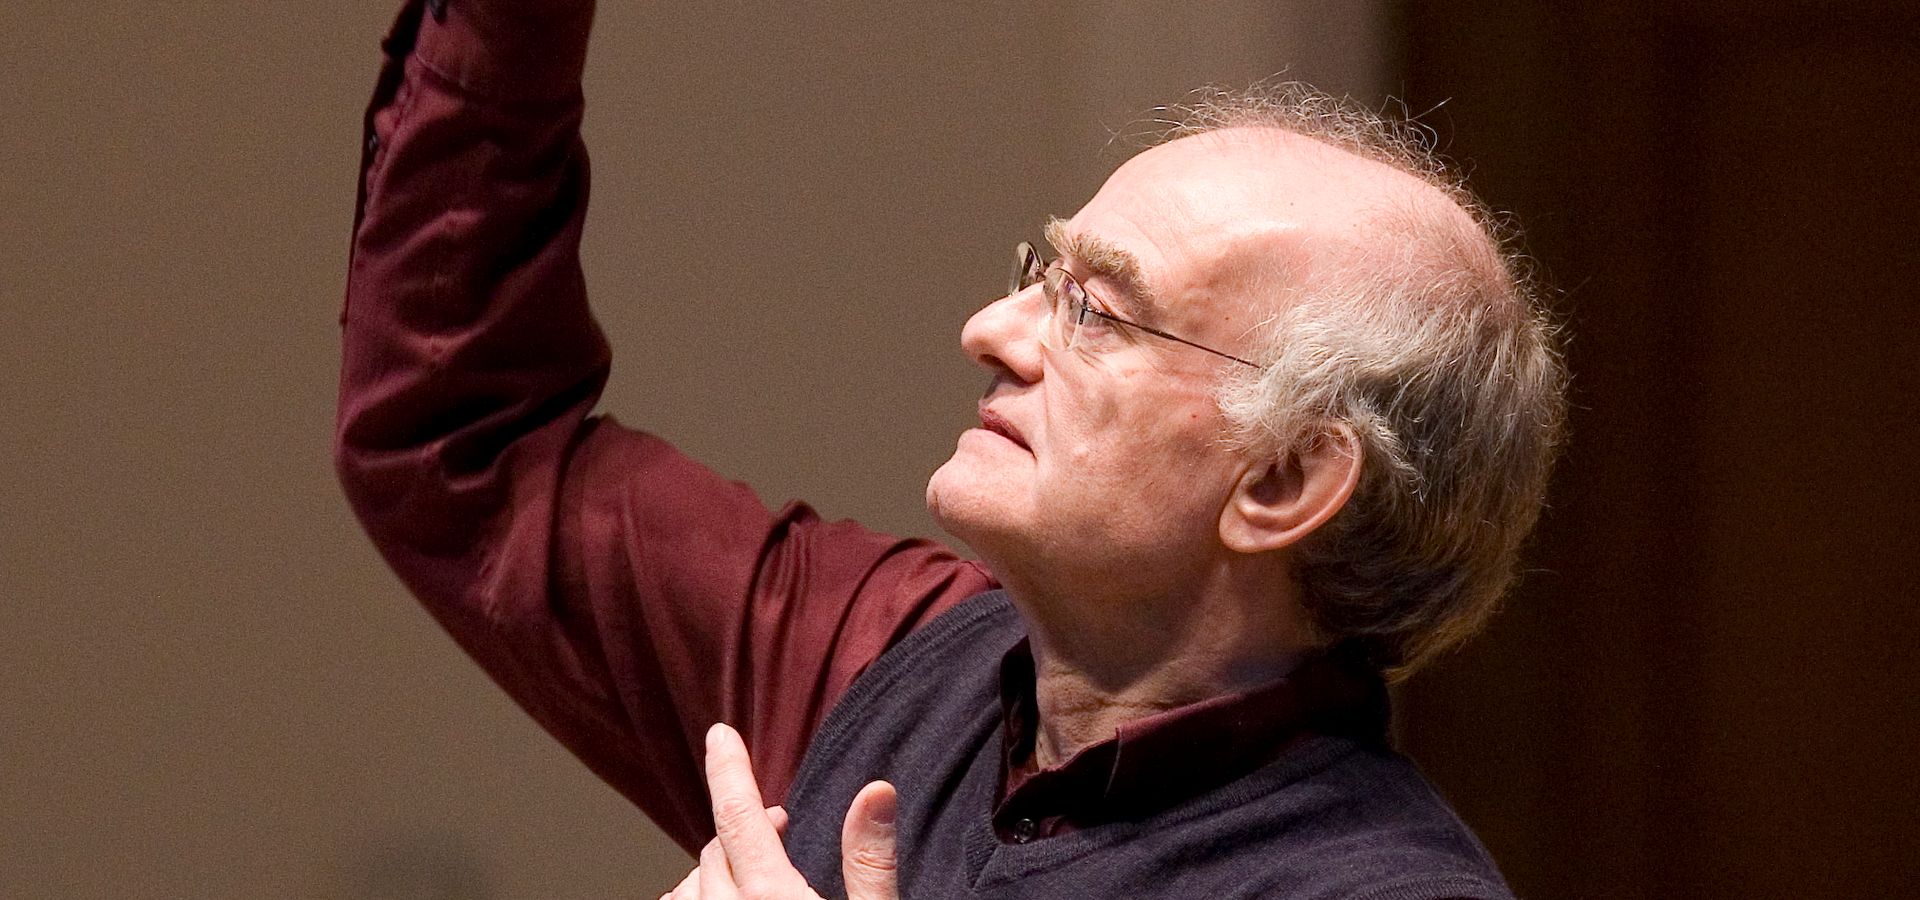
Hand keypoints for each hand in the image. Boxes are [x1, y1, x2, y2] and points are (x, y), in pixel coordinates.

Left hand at [660, 723, 899, 899]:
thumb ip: (870, 861)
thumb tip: (876, 791)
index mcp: (771, 897)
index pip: (737, 815)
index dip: (728, 768)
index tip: (720, 735)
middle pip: (716, 848)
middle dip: (744, 829)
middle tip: (780, 829)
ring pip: (690, 882)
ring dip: (714, 866)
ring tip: (744, 868)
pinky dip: (694, 894)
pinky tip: (717, 896)